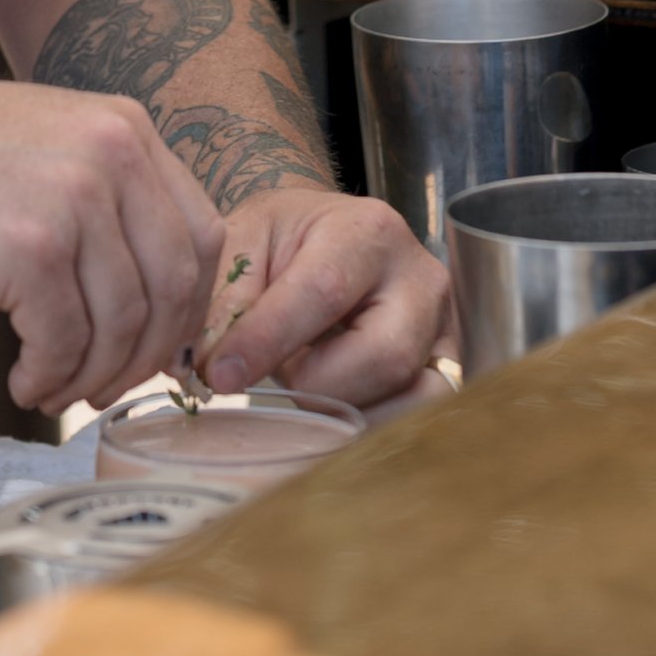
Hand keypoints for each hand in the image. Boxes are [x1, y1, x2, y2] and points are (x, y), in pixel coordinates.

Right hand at [0, 67, 225, 415]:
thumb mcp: (44, 146)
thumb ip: (106, 200)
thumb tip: (156, 300)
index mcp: (125, 127)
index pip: (200, 237)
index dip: (186, 307)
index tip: (154, 347)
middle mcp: (113, 154)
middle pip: (175, 287)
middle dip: (146, 355)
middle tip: (106, 386)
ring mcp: (73, 199)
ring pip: (123, 325)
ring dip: (92, 375)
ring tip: (52, 385)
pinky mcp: (29, 249)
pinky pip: (65, 342)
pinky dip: (50, 377)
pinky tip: (24, 379)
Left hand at [197, 188, 451, 407]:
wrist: (332, 239)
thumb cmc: (288, 240)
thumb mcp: (247, 240)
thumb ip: (226, 294)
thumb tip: (208, 364)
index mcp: (369, 231)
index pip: (323, 291)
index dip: (268, 341)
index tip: (219, 375)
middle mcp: (421, 278)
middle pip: (382, 357)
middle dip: (313, 384)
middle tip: (275, 372)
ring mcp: (444, 330)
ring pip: (406, 399)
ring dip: (342, 407)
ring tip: (306, 376)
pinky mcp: (447, 371)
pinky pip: (415, 419)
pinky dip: (365, 424)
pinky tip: (331, 400)